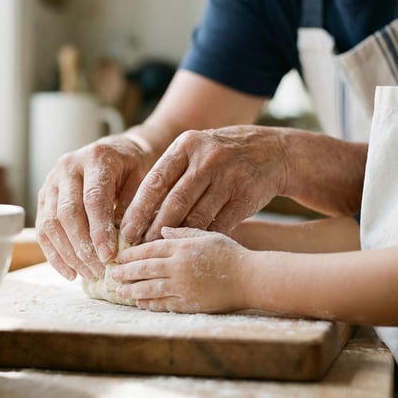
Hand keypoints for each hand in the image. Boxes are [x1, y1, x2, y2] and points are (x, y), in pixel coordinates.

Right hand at [35, 135, 152, 280]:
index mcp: (95, 158)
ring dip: (68, 254)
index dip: (99, 230)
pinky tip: (70, 272)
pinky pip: (43, 230)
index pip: (93, 198)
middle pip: (67, 213)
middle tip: (99, 269)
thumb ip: (133, 206)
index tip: (109, 256)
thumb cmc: (132, 169)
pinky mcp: (43, 197)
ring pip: (51, 223)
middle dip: (82, 246)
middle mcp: (67, 167)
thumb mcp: (141, 180)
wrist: (115, 151)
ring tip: (88, 274)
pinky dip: (55, 254)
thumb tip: (126, 240)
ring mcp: (51, 182)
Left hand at [109, 227, 251, 312]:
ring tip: (119, 290)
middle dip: (125, 272)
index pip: (149, 249)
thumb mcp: (207, 235)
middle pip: (144, 269)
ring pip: (149, 288)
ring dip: (131, 289)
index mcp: (182, 247)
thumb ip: (183, 232)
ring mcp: (183, 287)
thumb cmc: (230, 253)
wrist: (250, 278)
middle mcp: (179, 267)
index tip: (119, 256)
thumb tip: (161, 231)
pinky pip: (163, 304)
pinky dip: (149, 303)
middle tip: (111, 274)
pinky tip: (139, 301)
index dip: (131, 253)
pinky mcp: (189, 304)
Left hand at [120, 126, 286, 244]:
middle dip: (153, 228)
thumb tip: (138, 213)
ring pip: (196, 216)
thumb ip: (170, 175)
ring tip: (161, 251)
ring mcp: (228, 178)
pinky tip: (189, 249)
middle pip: (174, 202)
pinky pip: (218, 225)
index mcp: (187, 146)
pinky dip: (202, 239)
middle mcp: (207, 159)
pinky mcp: (244, 196)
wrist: (271, 151)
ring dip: (177, 237)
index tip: (126, 231)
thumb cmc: (220, 156)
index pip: (156, 181)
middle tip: (139, 247)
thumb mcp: (194, 152)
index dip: (138, 209)